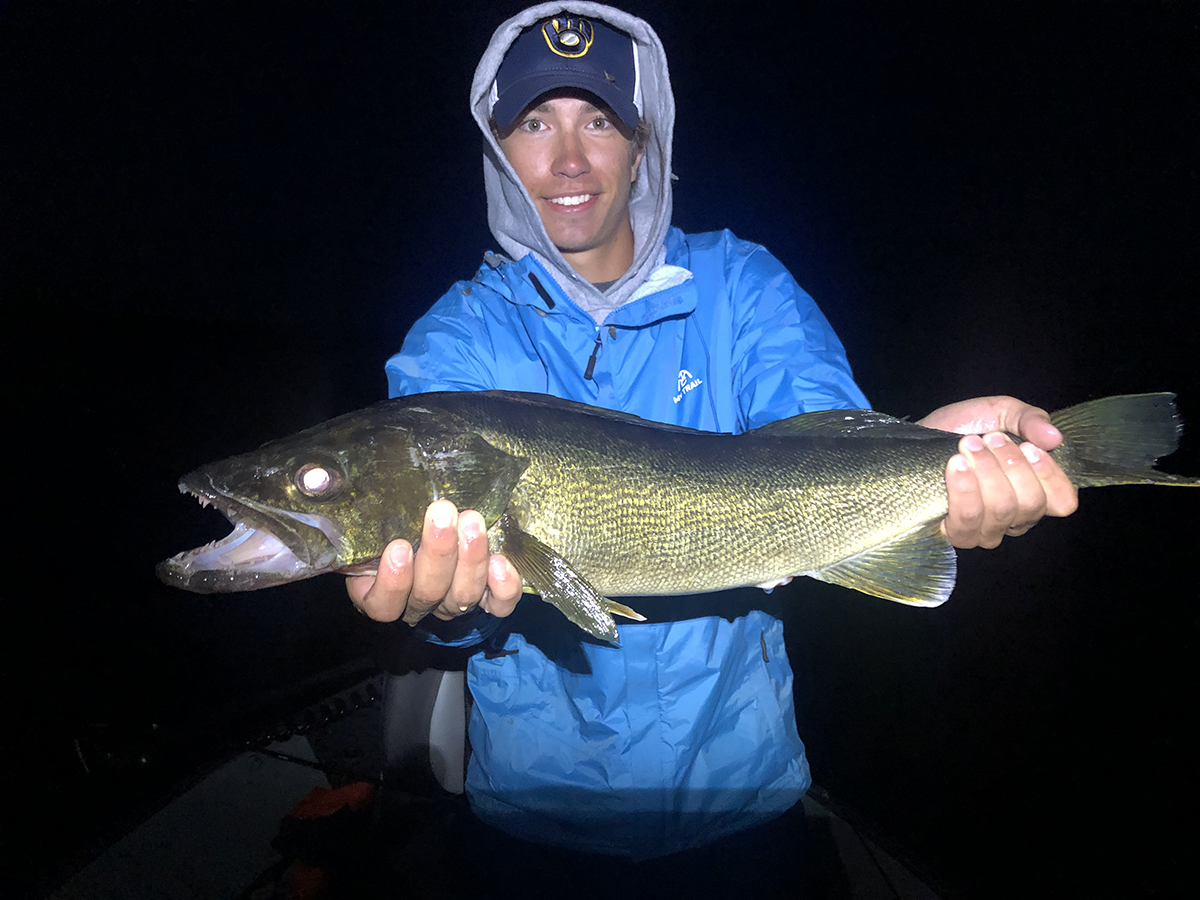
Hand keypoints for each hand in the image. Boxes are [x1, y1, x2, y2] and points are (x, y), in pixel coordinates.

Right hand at [345, 499, 521, 625]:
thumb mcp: (368, 514)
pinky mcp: (486, 596)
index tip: (397, 546)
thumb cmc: (391, 514)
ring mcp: (452, 602)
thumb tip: (317, 477)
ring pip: (462, 596)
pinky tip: (501, 562)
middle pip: (427, 595)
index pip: (382, 605)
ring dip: (469, 559)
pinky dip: (502, 587)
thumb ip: (353, 505)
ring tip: (472, 521)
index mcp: (380, 591)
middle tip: (442, 512)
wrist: (429, 517)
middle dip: (437, 553)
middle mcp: (417, 602)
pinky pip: (498, 604)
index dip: (392, 582)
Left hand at [918, 396, 1078, 548]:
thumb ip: (1030, 420)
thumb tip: (1054, 438)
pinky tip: (955, 464)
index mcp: (1035, 491)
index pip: (1063, 502)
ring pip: (1001, 510)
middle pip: (1031, 504)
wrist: (918, 437)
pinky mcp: (956, 533)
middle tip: (990, 438)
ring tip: (968, 445)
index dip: (1050, 476)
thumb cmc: (964, 428)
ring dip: (986, 471)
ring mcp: (986, 530)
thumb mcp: (1001, 412)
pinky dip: (965, 488)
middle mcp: (1015, 517)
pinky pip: (968, 519)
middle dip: (1010, 464)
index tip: (1028, 447)